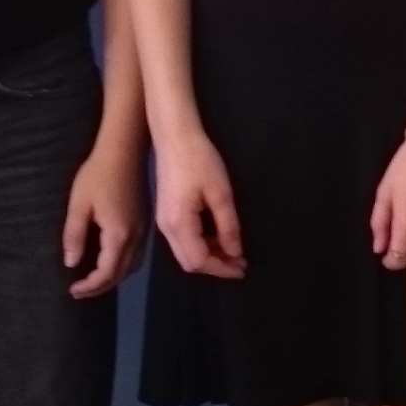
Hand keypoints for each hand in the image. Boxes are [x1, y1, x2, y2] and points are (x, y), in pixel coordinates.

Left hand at [63, 129, 146, 297]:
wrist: (123, 151)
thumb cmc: (97, 176)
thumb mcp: (78, 206)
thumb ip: (74, 236)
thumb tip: (72, 263)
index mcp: (118, 235)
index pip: (106, 273)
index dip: (90, 286)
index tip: (73, 291)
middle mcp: (135, 238)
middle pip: (121, 274)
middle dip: (101, 287)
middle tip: (80, 291)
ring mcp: (143, 230)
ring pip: (132, 266)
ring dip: (114, 278)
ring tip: (94, 280)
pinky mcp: (144, 222)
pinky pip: (137, 255)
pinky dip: (123, 266)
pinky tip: (110, 261)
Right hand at [154, 131, 247, 277]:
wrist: (174, 136)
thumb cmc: (199, 160)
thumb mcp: (221, 193)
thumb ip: (228, 226)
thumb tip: (235, 252)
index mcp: (179, 224)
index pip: (199, 261)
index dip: (221, 269)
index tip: (242, 268)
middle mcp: (166, 228)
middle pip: (189, 262)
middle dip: (215, 267)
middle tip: (239, 263)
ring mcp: (163, 222)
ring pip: (185, 253)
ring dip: (209, 256)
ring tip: (233, 251)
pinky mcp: (165, 214)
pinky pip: (183, 240)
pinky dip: (201, 245)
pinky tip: (218, 237)